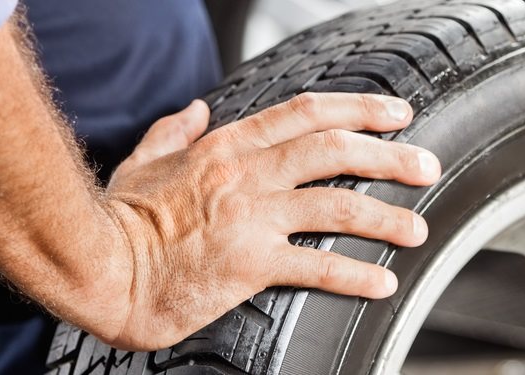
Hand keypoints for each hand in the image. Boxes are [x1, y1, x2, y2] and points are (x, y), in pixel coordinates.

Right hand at [99, 93, 440, 350]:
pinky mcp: (249, 264)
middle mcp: (245, 174)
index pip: (306, 113)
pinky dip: (355, 275)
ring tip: (418, 229)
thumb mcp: (142, 161)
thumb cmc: (117, 221)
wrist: (98, 269)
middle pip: (335, 151)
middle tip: (426, 167)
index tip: (396, 113)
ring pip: (337, 205)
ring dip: (386, 217)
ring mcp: (250, 217)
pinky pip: (317, 267)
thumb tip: (194, 110)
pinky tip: (383, 283)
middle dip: (390, 156)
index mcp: (225, 147)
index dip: (359, 109)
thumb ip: (172, 131)